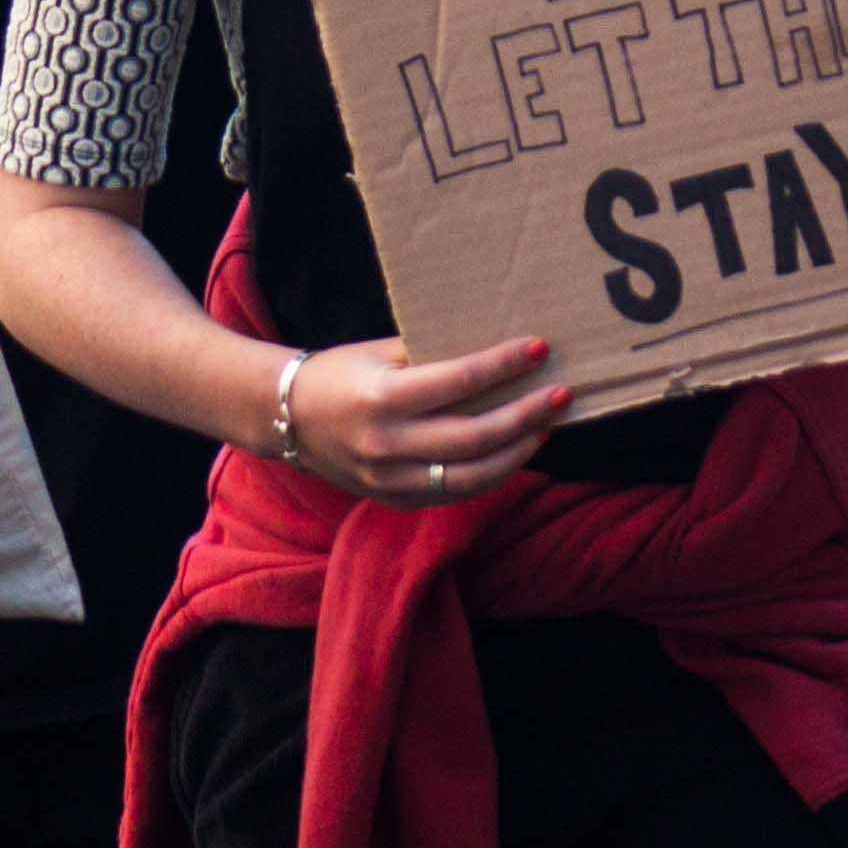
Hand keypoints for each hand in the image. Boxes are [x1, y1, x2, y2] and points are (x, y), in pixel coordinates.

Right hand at [279, 334, 566, 502]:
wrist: (286, 419)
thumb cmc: (339, 373)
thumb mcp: (379, 353)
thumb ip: (431, 354)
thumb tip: (495, 349)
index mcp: (382, 397)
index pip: (458, 381)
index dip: (503, 365)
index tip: (539, 348)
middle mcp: (387, 443)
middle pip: (474, 436)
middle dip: (525, 415)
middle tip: (560, 395)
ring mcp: (390, 479)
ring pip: (470, 477)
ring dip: (516, 453)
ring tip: (545, 428)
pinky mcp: (394, 498)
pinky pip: (453, 493)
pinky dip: (489, 474)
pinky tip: (512, 452)